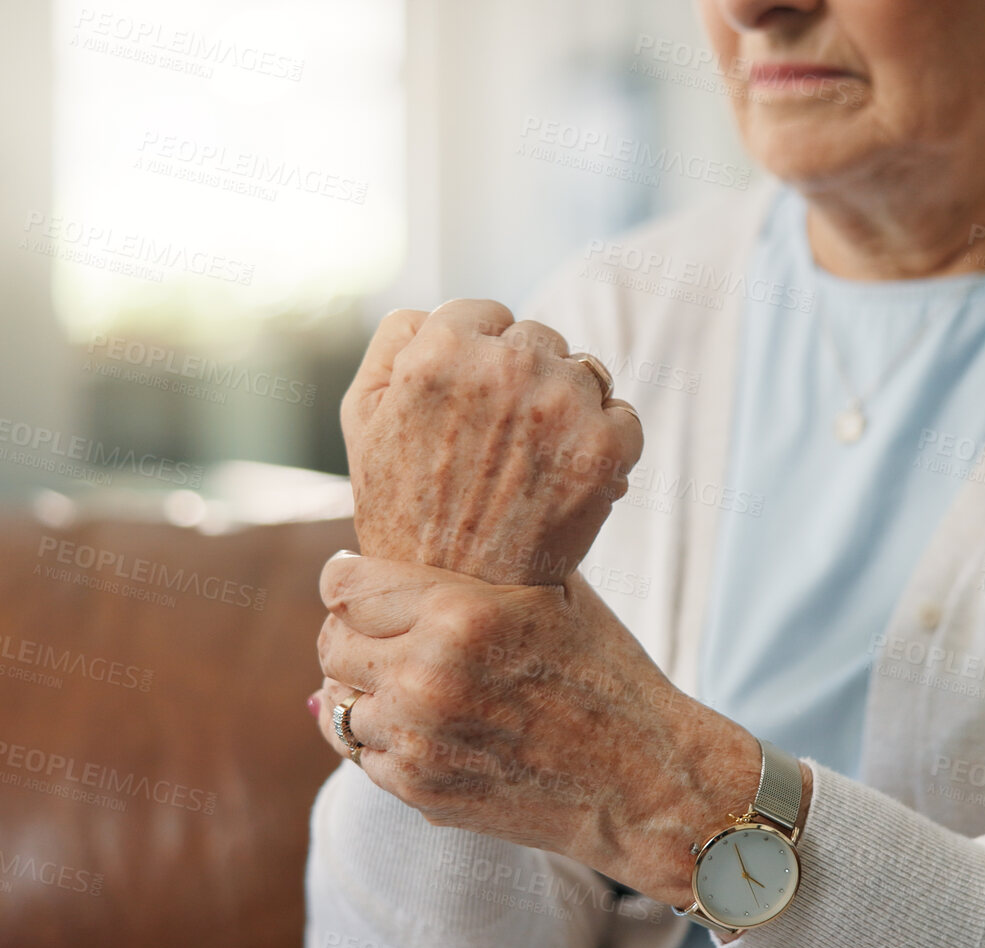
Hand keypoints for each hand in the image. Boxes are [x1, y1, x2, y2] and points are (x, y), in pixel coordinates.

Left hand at [307, 551, 759, 906]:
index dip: (346, 581)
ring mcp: (418, 739)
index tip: (355, 583)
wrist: (641, 782)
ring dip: (368, 692)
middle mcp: (426, 675)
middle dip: (352, 635)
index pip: (344, 586)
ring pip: (340, 703)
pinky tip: (424, 727)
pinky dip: (384, 740)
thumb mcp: (556, 596)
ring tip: (408, 684)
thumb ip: (483, 565)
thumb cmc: (607, 676)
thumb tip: (426, 531)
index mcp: (459, 613)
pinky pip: (361, 756)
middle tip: (379, 634)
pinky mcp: (418, 790)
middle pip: (332, 644)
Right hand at [340, 300, 644, 585]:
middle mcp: (506, 366)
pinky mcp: (606, 446)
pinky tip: (568, 478)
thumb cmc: (405, 511)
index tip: (471, 407)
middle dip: (524, 381)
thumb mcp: (362, 419)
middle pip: (537, 338)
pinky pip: (623, 414)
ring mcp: (562, 404)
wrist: (459, 601)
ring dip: (568, 408)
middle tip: (501, 445)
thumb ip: (393, 343)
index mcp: (440, 350)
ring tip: (533, 465)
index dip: (478, 359)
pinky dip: (606, 443)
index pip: (485, 312)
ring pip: (584, 370)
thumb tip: (434, 310)